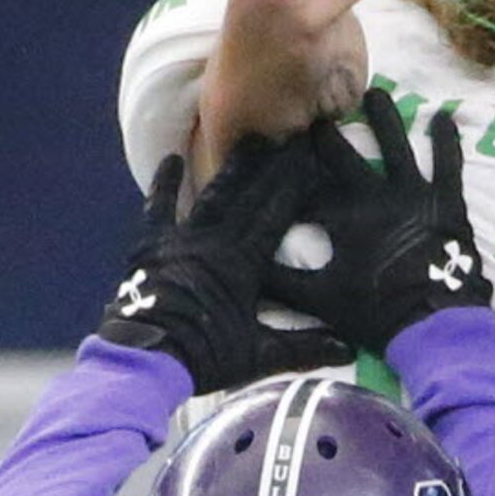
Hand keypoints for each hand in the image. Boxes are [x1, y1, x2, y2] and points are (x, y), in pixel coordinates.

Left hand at [98, 134, 350, 393]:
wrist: (146, 358)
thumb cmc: (205, 356)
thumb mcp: (258, 356)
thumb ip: (302, 348)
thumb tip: (348, 349)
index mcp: (243, 263)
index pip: (275, 214)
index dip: (294, 184)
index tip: (311, 157)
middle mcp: (214, 240)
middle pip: (249, 196)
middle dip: (271, 166)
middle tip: (289, 136)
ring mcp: (181, 238)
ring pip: (212, 194)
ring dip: (232, 168)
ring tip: (250, 141)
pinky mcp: (151, 244)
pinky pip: (159, 207)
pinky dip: (164, 183)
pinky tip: (171, 158)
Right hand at [263, 88, 491, 353]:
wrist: (434, 326)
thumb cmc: (376, 313)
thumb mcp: (321, 299)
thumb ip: (282, 282)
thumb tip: (248, 267)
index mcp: (343, 217)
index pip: (307, 187)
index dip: (289, 171)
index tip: (274, 150)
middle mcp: (376, 195)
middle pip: (345, 156)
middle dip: (327, 134)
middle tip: (314, 110)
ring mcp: (413, 193)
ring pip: (396, 145)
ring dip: (384, 118)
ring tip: (376, 92)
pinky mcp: (446, 201)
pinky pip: (450, 164)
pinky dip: (447, 141)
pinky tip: (446, 117)